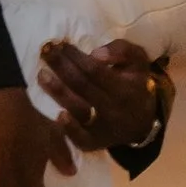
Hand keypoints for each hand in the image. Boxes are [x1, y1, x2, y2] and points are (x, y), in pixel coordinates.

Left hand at [38, 35, 169, 152]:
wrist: (143, 120)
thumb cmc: (135, 83)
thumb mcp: (138, 61)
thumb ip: (121, 50)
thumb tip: (95, 54)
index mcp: (125, 87)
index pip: (95, 70)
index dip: (76, 56)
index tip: (61, 43)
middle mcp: (114, 109)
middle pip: (82, 86)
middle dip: (61, 67)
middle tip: (45, 51)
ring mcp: (104, 128)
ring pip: (78, 110)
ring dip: (58, 92)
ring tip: (42, 75)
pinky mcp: (95, 142)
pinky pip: (81, 139)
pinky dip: (69, 130)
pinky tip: (57, 115)